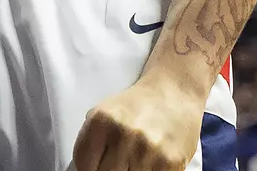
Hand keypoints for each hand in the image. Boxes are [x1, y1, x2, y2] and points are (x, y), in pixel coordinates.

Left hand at [72, 75, 202, 170]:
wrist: (174, 93)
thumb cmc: (136, 106)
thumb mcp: (104, 113)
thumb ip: (90, 141)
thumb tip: (82, 169)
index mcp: (101, 121)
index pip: (83, 165)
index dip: (90, 168)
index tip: (98, 164)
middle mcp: (123, 135)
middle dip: (110, 170)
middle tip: (118, 161)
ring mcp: (147, 151)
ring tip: (134, 159)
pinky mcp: (169, 163)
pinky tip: (148, 162)